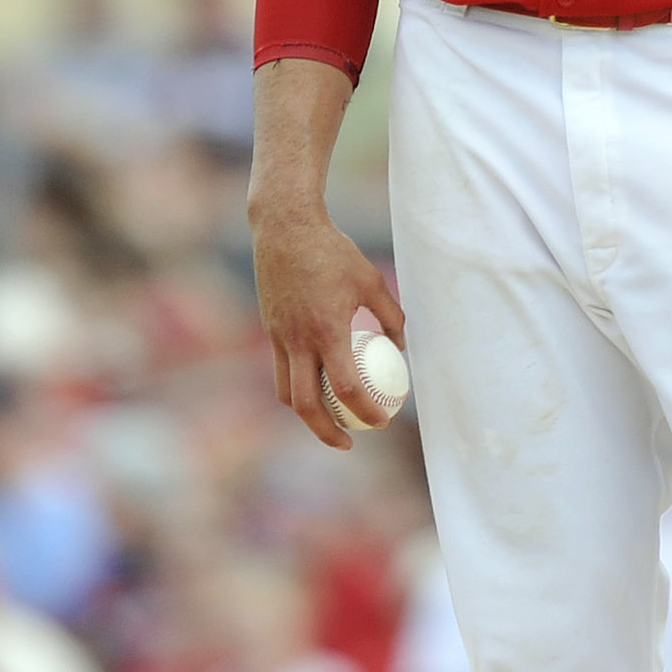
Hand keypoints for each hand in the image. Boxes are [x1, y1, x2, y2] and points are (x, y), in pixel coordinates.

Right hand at [250, 198, 405, 449]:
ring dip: (308, 414)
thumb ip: (390, 315)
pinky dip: (297, 386)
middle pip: (307, 405)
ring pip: (287, 393)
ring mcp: (279, 337)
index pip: (347, 388)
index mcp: (326, 331)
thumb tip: (401, 346)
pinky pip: (281, 370)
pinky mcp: (270, 330)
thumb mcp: (371, 280)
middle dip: (327, 432)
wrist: (285, 229)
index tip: (382, 421)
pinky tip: (316, 384)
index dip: (365, 410)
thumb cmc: (332, 252)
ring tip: (329, 422)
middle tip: (349, 442)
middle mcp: (298, 341)